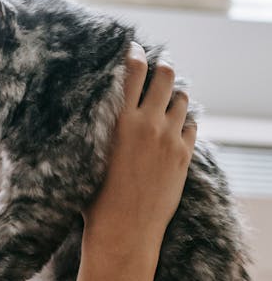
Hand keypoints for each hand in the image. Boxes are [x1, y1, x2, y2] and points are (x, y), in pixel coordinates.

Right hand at [83, 42, 196, 262]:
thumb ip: (98, 127)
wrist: (123, 231)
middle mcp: (146, 124)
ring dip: (174, 96)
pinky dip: (184, 123)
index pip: (132, 69)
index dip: (135, 53)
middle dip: (162, 69)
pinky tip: (173, 129)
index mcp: (119, 120)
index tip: (135, 49)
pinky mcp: (183, 156)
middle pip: (165, 75)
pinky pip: (191, 126)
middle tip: (158, 71)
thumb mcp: (88, 156)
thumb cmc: (95, 199)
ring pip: (182, 98)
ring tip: (167, 101)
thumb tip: (94, 106)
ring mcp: (169, 139)